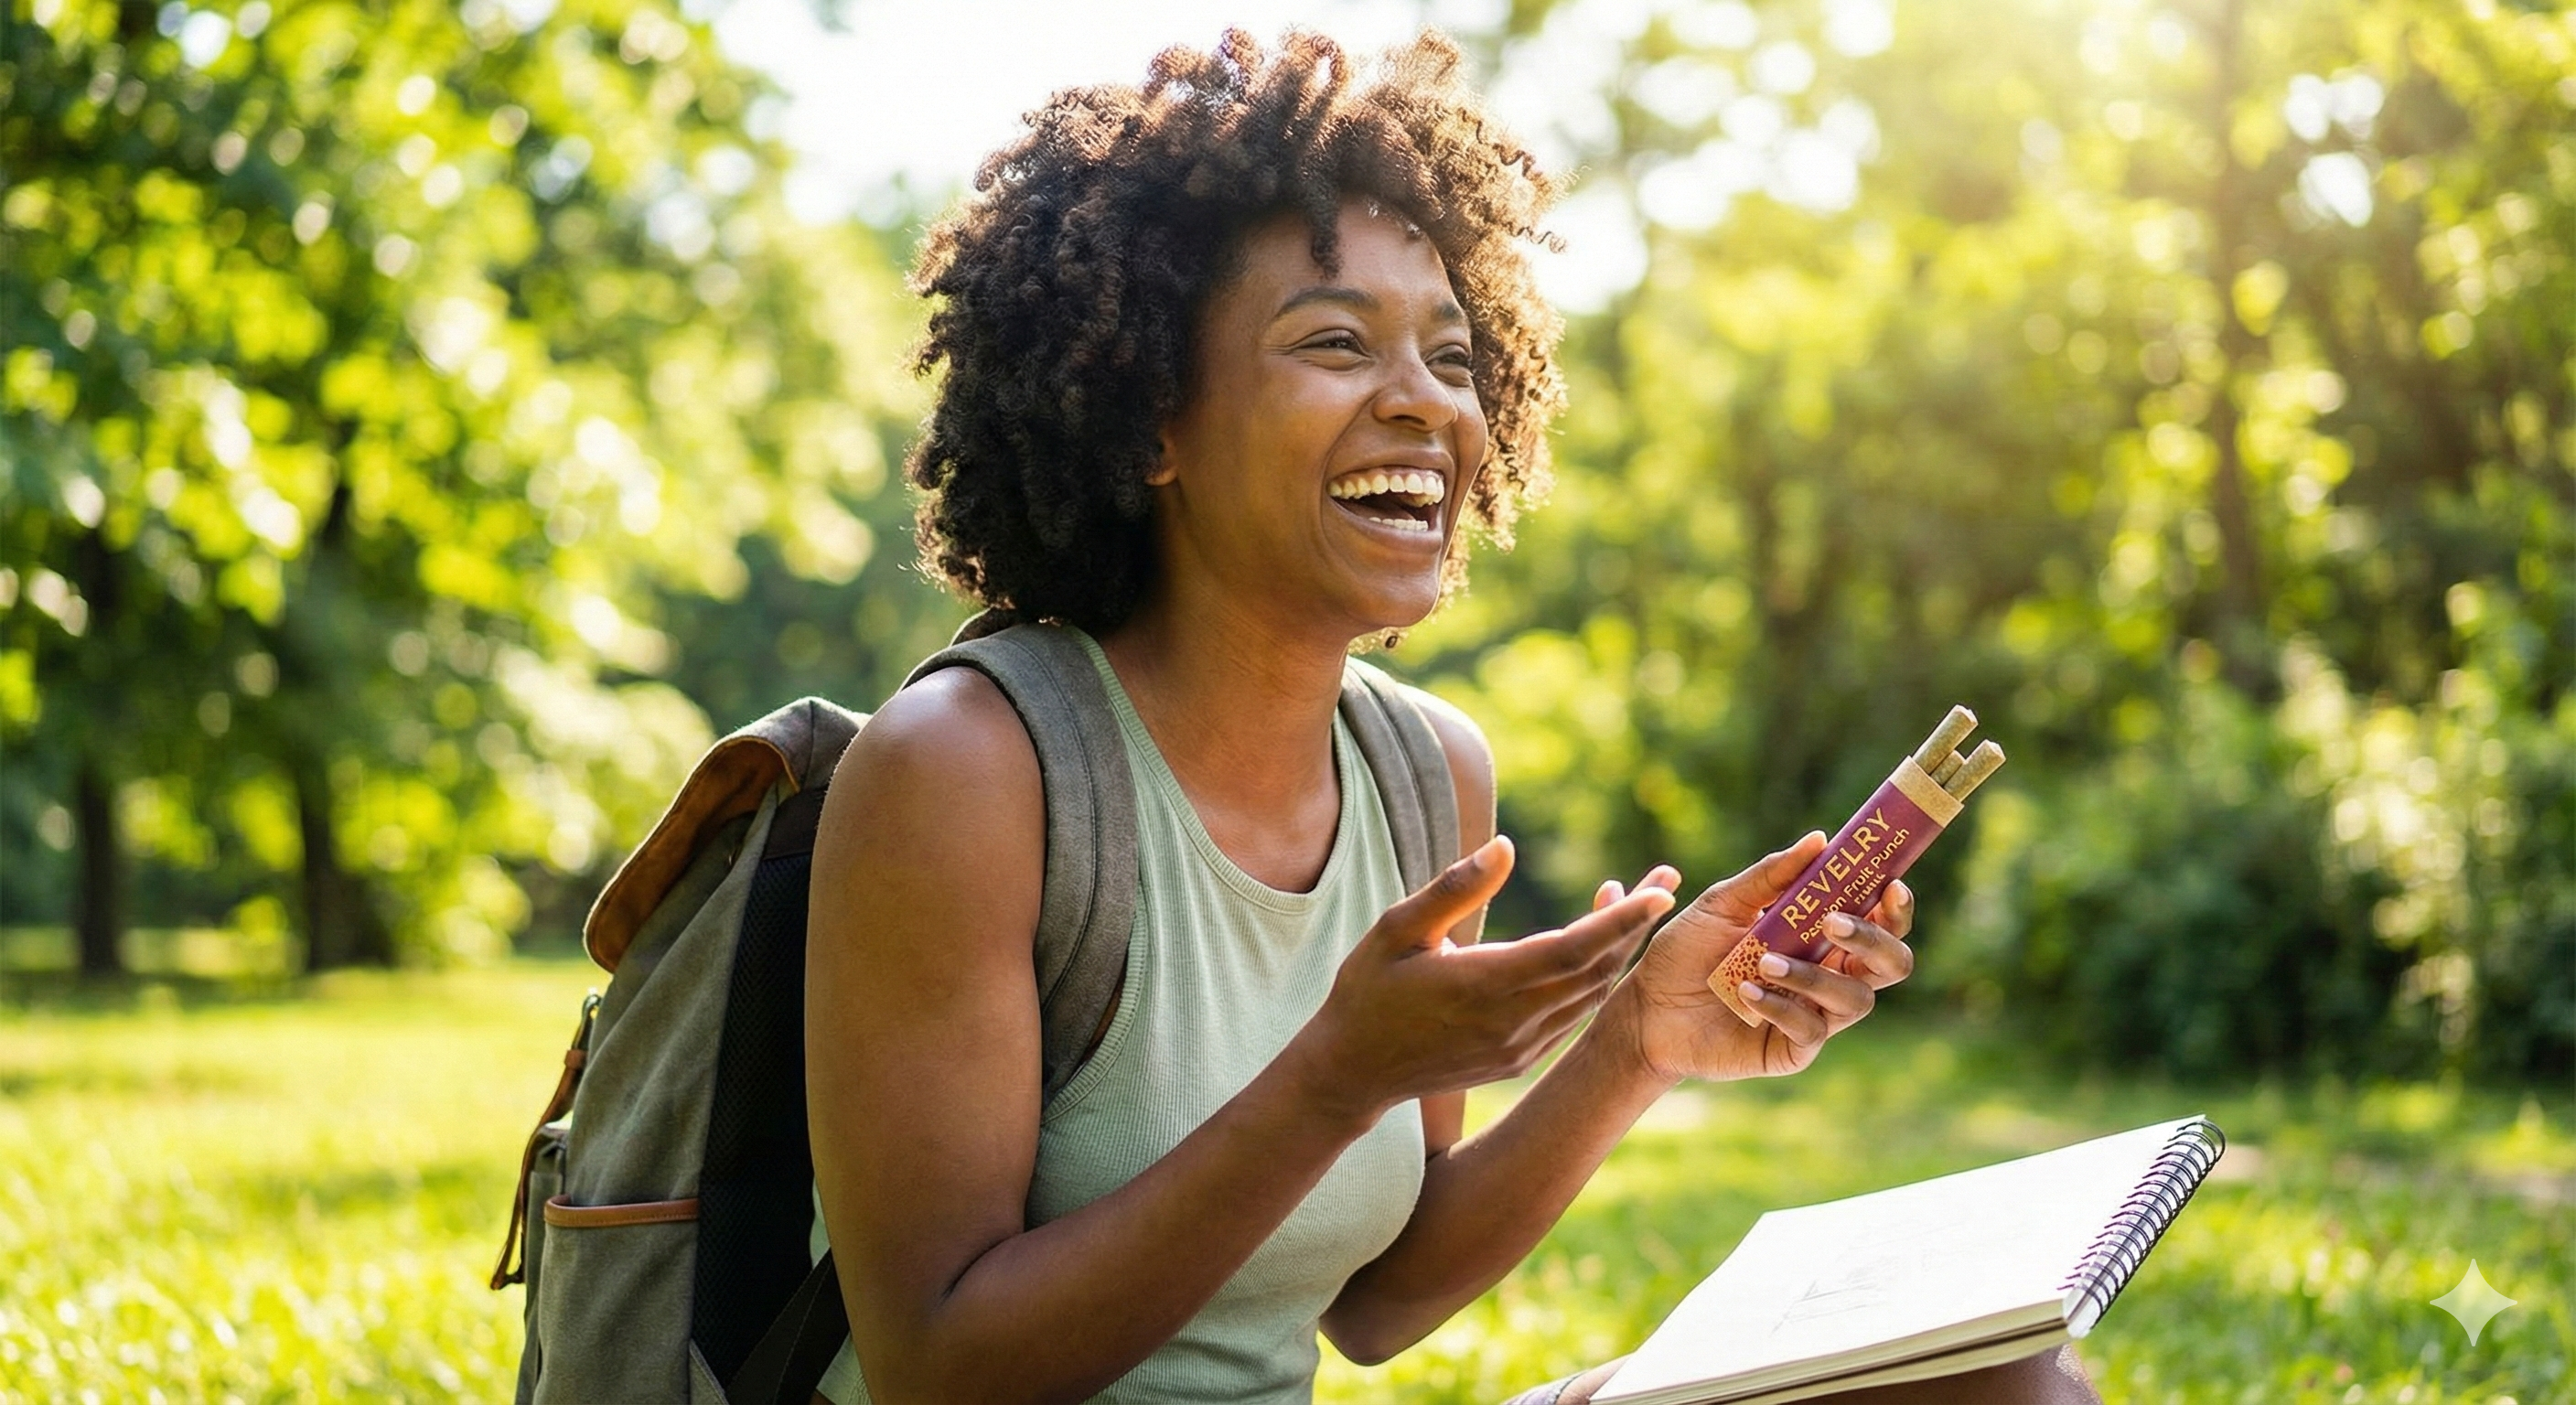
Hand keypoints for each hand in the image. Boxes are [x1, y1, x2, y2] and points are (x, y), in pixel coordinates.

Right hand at [1287, 835, 1676, 1125]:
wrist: (1353, 1071)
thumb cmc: (1368, 991)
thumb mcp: (1396, 928)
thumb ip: (1453, 889)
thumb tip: (1506, 846)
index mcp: (1484, 984)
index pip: (1573, 948)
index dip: (1621, 920)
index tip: (1660, 892)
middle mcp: (1513, 1021)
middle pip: (1595, 968)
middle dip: (1636, 924)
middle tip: (1667, 880)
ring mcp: (1521, 1046)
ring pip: (1590, 993)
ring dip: (1621, 949)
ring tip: (1644, 902)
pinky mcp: (1519, 1059)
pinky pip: (1574, 1014)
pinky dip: (1596, 976)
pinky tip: (1600, 946)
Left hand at [1601, 833, 1915, 1083]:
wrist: (1644, 1006)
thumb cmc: (1685, 951)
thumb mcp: (1723, 904)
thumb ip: (1771, 876)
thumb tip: (1819, 840)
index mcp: (1822, 936)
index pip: (1881, 923)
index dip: (1896, 908)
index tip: (1890, 886)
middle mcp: (1829, 975)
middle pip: (1892, 964)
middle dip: (1874, 941)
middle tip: (1834, 923)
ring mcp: (1815, 1014)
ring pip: (1855, 999)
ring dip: (1815, 976)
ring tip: (1765, 961)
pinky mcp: (1792, 1049)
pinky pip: (1811, 1030)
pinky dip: (1782, 1006)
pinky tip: (1746, 992)